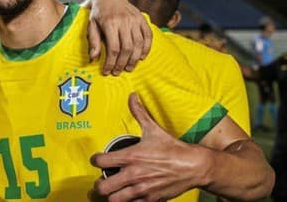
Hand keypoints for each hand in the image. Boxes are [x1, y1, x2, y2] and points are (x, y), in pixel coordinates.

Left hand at [86, 0, 151, 74]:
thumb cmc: (98, 13)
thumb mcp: (91, 25)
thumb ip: (93, 41)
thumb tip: (93, 58)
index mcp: (110, 23)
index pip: (113, 48)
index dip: (111, 63)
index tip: (107, 71)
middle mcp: (124, 21)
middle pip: (127, 48)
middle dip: (122, 63)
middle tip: (118, 72)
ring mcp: (135, 19)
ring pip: (138, 44)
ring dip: (134, 59)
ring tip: (129, 68)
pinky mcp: (142, 19)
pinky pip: (148, 36)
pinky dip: (146, 48)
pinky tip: (141, 57)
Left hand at [90, 93, 206, 201]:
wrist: (194, 166)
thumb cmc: (173, 148)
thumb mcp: (153, 128)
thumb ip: (139, 112)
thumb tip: (132, 97)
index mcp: (130, 156)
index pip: (100, 162)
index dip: (95, 160)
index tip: (98, 159)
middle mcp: (133, 174)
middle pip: (103, 186)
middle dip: (98, 184)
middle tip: (101, 180)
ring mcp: (141, 189)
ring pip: (114, 200)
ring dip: (111, 196)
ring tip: (112, 191)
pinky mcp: (150, 199)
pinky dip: (127, 201)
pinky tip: (128, 195)